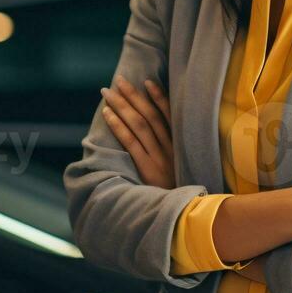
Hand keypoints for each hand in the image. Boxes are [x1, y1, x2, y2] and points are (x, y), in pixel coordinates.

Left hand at [100, 75, 174, 189]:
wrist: (184, 212)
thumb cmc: (178, 191)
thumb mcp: (182, 168)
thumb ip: (172, 152)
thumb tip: (157, 135)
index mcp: (180, 145)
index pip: (169, 115)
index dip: (158, 97)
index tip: (147, 81)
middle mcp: (170, 147)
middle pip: (150, 115)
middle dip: (133, 96)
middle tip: (118, 80)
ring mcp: (159, 157)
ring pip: (138, 124)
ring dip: (122, 105)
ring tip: (108, 92)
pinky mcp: (148, 168)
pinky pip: (131, 142)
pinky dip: (118, 125)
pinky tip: (107, 114)